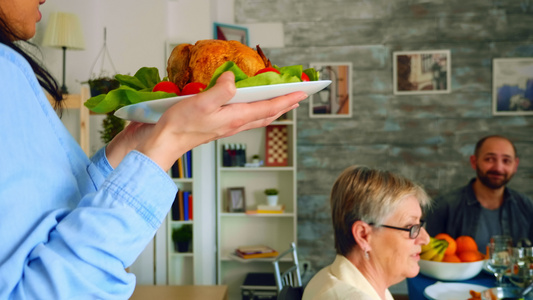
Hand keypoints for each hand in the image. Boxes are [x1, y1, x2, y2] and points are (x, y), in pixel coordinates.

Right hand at [107, 71, 307, 170]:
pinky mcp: (214, 125)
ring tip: (279, 104)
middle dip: (282, 106)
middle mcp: (233, 123)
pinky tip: (247, 108)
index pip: (268, 108)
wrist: (161, 144)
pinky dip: (252, 112)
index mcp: (235, 118)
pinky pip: (241, 118)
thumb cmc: (179, 126)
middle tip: (296, 99)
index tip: (302, 94)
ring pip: (255, 118)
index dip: (286, 100)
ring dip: (270, 110)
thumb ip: (220, 91)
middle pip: (265, 115)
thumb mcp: (201, 103)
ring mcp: (224, 126)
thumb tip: (234, 79)